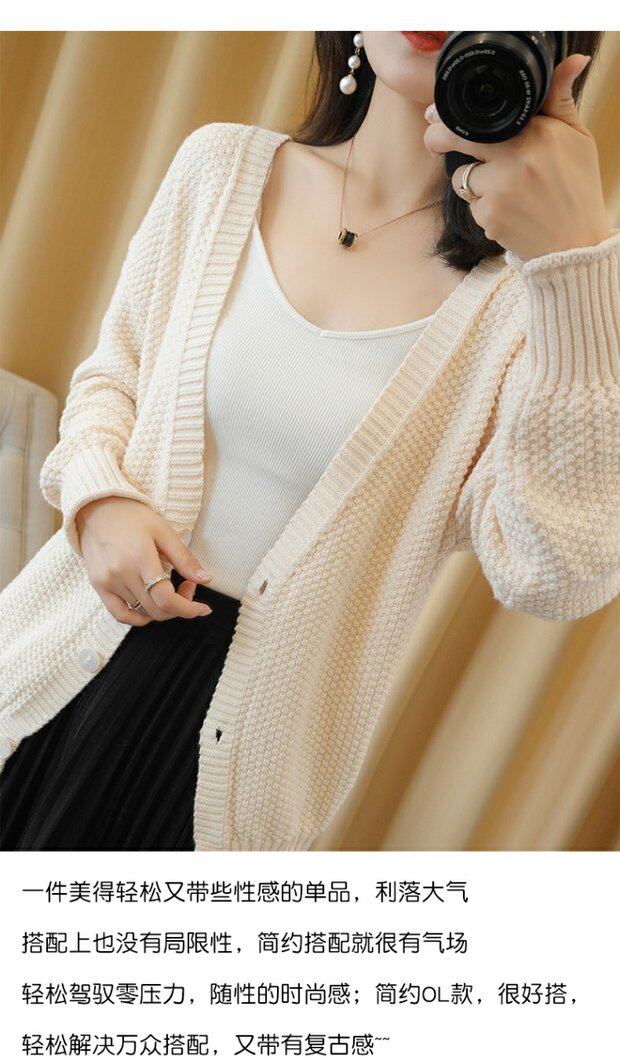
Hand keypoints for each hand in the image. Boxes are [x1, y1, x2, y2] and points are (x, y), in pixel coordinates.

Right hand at [75, 496, 212, 625]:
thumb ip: (184, 558)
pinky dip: (138, 617)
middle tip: (186, 585)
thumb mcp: (164, 531)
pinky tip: (150, 608)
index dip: (188, 608)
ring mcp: (107, 582)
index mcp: (140, 557)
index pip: (165, 598)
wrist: (97, 508)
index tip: (203, 608)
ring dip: (162, 607)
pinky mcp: (98, 586)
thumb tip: (206, 580)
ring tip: (167, 586)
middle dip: (180, 606)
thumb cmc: (133, 516)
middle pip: (156, 609)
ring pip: (142, 612)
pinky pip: (120, 614)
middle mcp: (121, 573)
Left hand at [423, 53, 611, 260]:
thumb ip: (561, 100)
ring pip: (462, 178)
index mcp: (537, 131)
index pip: (482, 115)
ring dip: (473, 184)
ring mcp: (500, 187)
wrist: (575, 246)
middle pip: (456, 138)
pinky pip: (472, 206)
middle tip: (434, 142)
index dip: (452, 115)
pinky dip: (485, 211)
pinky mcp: (489, 216)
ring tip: (506, 193)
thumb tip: (573, 60)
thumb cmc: (577, 190)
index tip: (437, 115)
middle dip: (437, 139)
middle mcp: (516, 156)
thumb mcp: (578, 139)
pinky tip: (509, 214)